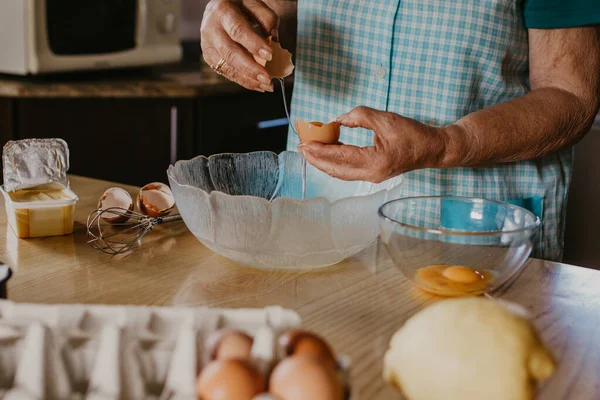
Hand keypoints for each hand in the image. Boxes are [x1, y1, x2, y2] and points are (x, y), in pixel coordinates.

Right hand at [201, 0, 277, 91]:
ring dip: (248, 79)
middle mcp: (211, 29)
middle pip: (230, 53)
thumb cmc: (239, 5)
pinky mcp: (209, 58)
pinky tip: (258, 85)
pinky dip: (243, 81)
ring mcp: (208, 45)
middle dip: (250, 68)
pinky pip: (226, 72)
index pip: (238, 30)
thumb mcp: (253, 3)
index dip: (253, 44)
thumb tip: (274, 39)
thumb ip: (266, 18)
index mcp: (222, 11)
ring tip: (266, 85)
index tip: (270, 55)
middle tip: (268, 79)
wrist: (217, 9)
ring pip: (227, 67)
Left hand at [298, 106, 447, 182]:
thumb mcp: (386, 119)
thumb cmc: (413, 134)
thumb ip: (360, 117)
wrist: (432, 149)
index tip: (303, 143)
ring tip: (310, 149)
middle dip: (316, 159)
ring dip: (323, 161)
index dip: (319, 150)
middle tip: (300, 147)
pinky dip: (335, 161)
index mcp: (374, 162)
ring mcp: (372, 177)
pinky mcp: (373, 174)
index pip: (339, 156)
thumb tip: (337, 120)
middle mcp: (370, 174)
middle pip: (335, 170)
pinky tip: (328, 151)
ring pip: (340, 172)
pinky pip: (348, 170)